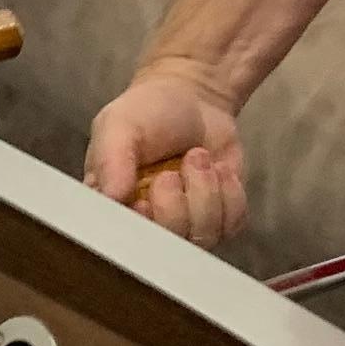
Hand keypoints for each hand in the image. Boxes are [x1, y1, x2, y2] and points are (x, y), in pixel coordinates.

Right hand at [85, 69, 248, 248]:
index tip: (145, 201)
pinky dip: (230, 193)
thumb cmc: (148, 111)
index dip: (139, 230)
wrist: (194, 97)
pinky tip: (218, 169)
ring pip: (204, 238)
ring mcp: (186, 226)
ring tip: (197, 158)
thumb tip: (113, 197)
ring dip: (206, 193)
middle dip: (176, 206)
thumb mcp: (119, 125)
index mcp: (113, 208)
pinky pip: (232, 224)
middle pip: (167, 248)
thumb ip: (112, 159)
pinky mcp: (220, 220)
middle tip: (171, 171)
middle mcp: (148, 225)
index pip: (121, 244)